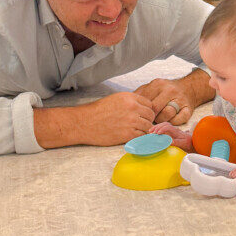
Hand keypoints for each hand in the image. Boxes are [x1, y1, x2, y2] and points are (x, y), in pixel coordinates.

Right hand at [35, 91, 154, 148]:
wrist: (85, 123)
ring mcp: (131, 121)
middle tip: (142, 125)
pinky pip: (142, 136)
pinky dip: (140, 138)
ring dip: (145, 130)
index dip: (147, 110)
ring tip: (138, 131)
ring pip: (148, 126)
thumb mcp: (116, 99)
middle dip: (148, 120)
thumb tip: (143, 109)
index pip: (149, 104)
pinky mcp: (127, 134)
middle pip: (151, 115)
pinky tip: (134, 137)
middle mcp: (133, 108)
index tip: (143, 116)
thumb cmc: (98, 111)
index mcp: (130, 97)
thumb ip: (131, 102)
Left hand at [135, 71, 211, 124]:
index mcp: (158, 84)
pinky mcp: (188, 109)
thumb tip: (127, 105)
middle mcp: (169, 90)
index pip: (145, 101)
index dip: (141, 110)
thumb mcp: (152, 88)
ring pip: (166, 114)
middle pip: (155, 108)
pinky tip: (170, 120)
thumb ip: (140, 94)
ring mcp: (180, 99)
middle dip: (150, 116)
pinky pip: (179, 119)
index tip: (140, 114)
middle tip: (149, 119)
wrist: (188, 88)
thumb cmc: (166, 91)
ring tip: (160, 119)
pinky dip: (173, 122)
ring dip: (161, 120)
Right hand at [149, 121, 193, 151]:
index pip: (168, 127)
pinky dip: (157, 128)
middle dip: (157, 127)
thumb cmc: (188, 143)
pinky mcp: (170, 131)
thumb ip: (176, 142)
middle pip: (165, 124)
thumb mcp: (183, 144)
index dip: (162, 129)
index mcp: (177, 132)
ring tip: (150, 131)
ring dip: (156, 127)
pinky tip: (153, 131)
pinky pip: (163, 127)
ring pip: (164, 125)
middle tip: (152, 133)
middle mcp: (174, 129)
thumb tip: (169, 141)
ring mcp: (172, 129)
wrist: (192, 141)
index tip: (157, 133)